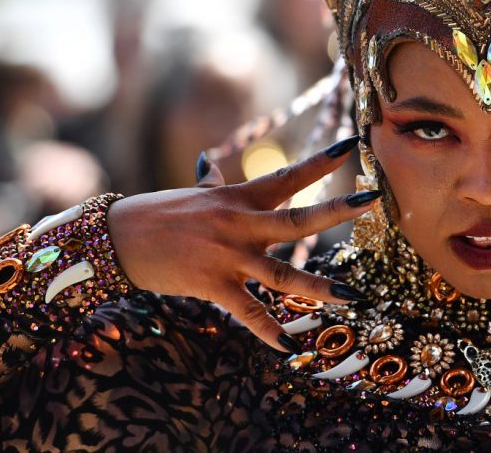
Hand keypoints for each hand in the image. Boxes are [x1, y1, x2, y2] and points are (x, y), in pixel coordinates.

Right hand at [106, 135, 375, 352]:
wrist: (116, 238)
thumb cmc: (157, 214)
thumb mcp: (193, 196)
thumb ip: (210, 183)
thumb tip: (204, 161)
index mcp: (240, 198)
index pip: (288, 176)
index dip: (320, 161)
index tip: (352, 144)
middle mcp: (241, 224)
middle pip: (298, 219)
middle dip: (337, 211)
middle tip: (373, 200)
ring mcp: (229, 256)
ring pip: (282, 274)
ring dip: (319, 288)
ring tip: (354, 297)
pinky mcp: (213, 286)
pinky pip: (247, 312)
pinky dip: (268, 331)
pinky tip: (289, 347)